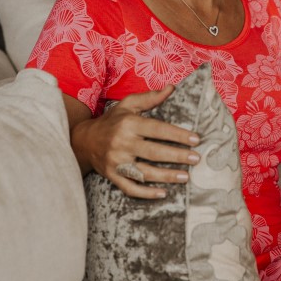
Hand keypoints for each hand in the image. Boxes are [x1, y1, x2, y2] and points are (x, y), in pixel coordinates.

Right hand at [75, 85, 201, 198]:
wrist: (84, 140)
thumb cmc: (112, 121)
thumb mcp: (128, 105)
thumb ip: (150, 98)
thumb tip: (172, 88)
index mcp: (128, 124)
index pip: (157, 129)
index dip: (178, 135)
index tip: (196, 139)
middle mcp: (122, 143)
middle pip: (154, 152)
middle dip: (177, 156)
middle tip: (196, 159)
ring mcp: (116, 162)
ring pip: (145, 172)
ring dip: (167, 176)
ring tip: (185, 176)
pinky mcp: (113, 176)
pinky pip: (130, 188)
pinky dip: (146, 193)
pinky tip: (163, 193)